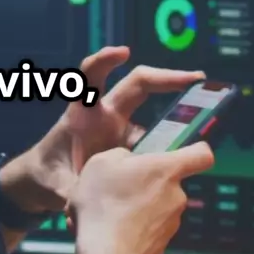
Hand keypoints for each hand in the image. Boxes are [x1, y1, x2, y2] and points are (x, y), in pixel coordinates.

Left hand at [32, 48, 204, 207]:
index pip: (92, 77)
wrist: (47, 183)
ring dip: (179, 124)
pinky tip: (189, 163)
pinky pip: (157, 147)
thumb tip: (81, 201)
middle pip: (138, 85)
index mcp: (84, 114)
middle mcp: (107, 115)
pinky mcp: (132, 148)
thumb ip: (70, 192)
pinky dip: (172, 155)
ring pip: (155, 121)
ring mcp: (122, 130)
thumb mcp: (57, 184)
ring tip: (206, 129)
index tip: (123, 52)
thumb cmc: (48, 174)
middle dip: (168, 78)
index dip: (105, 61)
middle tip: (198, 79)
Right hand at [69, 143, 213, 253]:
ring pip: (153, 208)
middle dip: (143, 184)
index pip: (201, 155)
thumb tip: (129, 163)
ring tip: (103, 215)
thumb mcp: (101, 163)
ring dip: (132, 208)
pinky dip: (129, 229)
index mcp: (168, 170)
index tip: (179, 153)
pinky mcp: (160, 247)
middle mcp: (177, 196)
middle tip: (114, 190)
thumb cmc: (106, 204)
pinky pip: (145, 230)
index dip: (194, 151)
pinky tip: (106, 233)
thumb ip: (121, 156)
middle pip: (166, 183)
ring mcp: (171, 224)